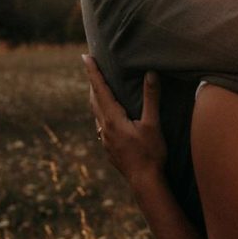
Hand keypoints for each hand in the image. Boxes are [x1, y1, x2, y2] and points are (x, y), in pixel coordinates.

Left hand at [82, 56, 166, 193]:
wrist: (144, 182)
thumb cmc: (150, 153)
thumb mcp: (153, 124)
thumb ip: (151, 98)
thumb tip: (150, 73)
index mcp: (113, 118)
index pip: (100, 89)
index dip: (93, 72)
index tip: (85, 56)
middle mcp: (104, 127)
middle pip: (94, 99)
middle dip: (93, 82)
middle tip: (91, 67)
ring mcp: (105, 139)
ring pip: (96, 113)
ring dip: (95, 98)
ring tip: (98, 89)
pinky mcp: (109, 148)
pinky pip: (100, 125)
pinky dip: (101, 114)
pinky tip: (106, 118)